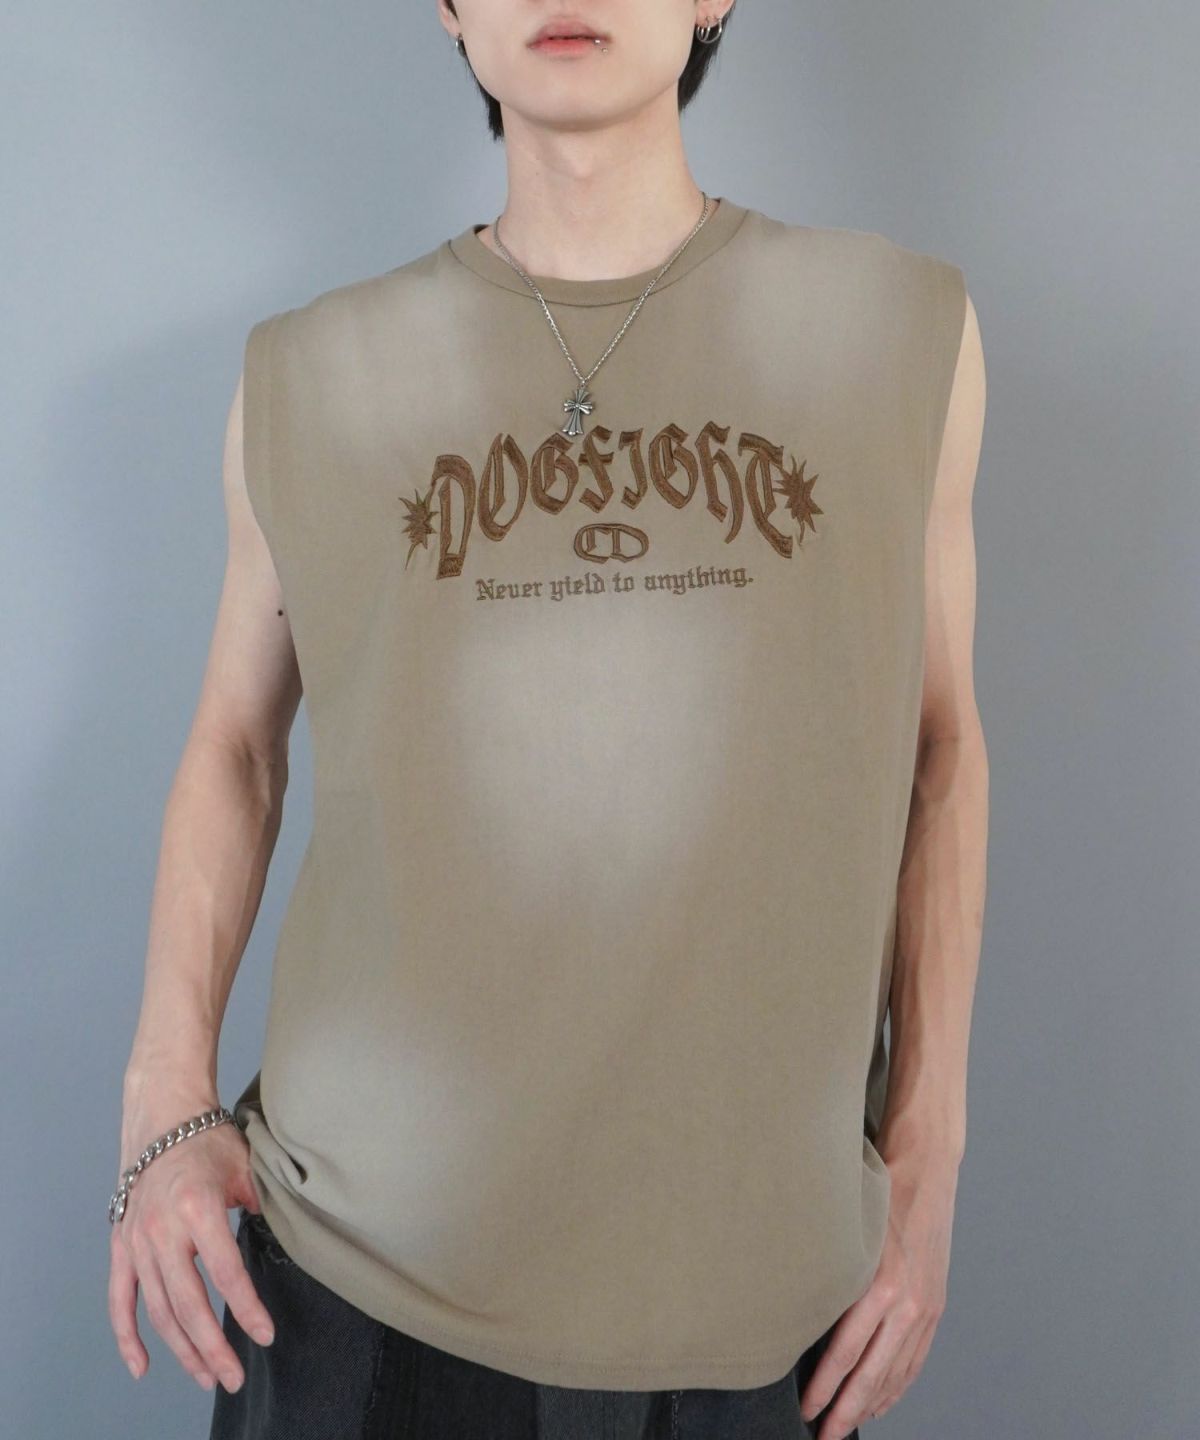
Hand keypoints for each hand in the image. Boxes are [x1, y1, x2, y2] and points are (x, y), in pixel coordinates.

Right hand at [108, 1081, 275, 1392]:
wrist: (162, 1117)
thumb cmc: (208, 1140)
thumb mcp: (245, 1168)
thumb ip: (262, 1207)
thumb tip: (288, 1237)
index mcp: (197, 1209)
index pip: (226, 1273)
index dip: (246, 1309)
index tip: (264, 1336)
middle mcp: (162, 1230)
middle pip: (188, 1304)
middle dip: (212, 1347)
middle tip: (233, 1376)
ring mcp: (137, 1241)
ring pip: (157, 1310)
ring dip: (181, 1349)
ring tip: (206, 1376)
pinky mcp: (121, 1245)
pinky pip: (119, 1299)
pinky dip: (127, 1336)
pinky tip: (143, 1366)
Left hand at [797, 1144, 958, 1435]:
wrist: (927, 1171)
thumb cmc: (879, 1191)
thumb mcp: (845, 1230)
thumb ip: (827, 1270)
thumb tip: (794, 1309)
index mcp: (881, 1285)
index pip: (846, 1353)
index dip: (824, 1387)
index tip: (806, 1409)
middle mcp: (907, 1303)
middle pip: (871, 1374)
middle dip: (845, 1410)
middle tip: (822, 1435)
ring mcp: (924, 1308)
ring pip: (895, 1374)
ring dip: (871, 1405)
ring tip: (847, 1424)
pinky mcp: (934, 1307)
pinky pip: (914, 1360)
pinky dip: (897, 1386)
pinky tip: (882, 1400)